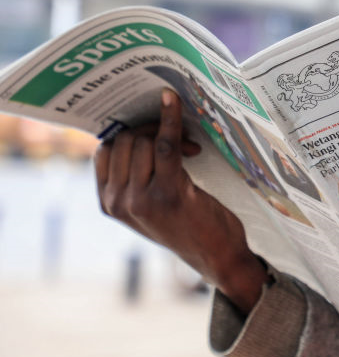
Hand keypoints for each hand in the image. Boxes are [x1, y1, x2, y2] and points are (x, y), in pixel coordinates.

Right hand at [94, 89, 267, 311]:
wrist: (216, 255)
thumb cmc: (187, 224)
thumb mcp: (148, 205)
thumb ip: (133, 177)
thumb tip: (135, 128)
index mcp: (107, 203)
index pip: (105, 150)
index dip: (130, 134)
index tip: (155, 136)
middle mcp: (117, 202)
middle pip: (124, 141)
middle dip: (151, 131)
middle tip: (182, 142)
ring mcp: (139, 199)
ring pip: (143, 141)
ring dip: (168, 133)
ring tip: (191, 148)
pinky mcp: (167, 193)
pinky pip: (164, 144)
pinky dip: (169, 119)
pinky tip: (173, 101)